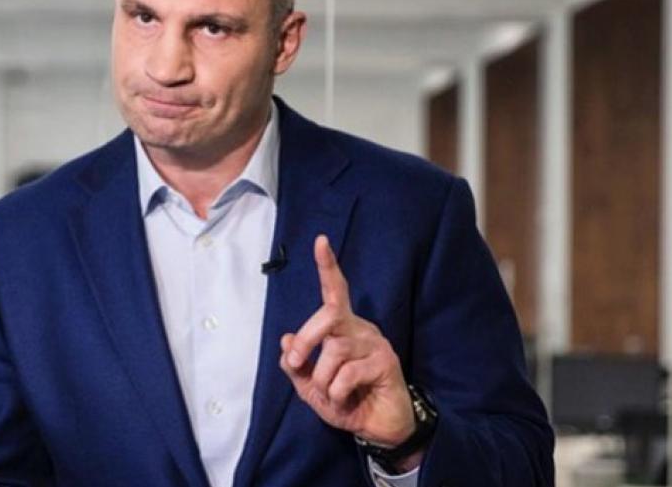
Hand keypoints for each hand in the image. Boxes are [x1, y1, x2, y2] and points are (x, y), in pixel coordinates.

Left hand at [279, 235, 419, 461]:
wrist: (378, 429)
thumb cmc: (347, 401)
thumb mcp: (312, 387)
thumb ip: (297, 366)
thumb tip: (285, 339)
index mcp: (342, 328)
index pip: (335, 291)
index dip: (328, 266)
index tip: (320, 241)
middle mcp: (360, 328)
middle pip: (327, 315)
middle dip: (306, 340)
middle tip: (298, 363)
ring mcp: (375, 344)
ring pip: (335, 351)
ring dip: (324, 380)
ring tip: (333, 395)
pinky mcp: (386, 362)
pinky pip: (347, 374)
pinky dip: (337, 393)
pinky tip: (347, 401)